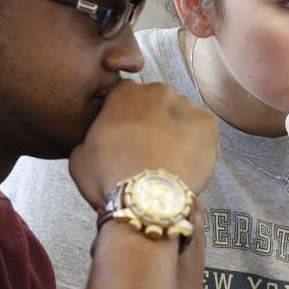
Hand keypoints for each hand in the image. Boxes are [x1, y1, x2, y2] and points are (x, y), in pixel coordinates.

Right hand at [68, 80, 219, 207]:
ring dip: (177, 132)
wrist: (145, 197)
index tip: (126, 138)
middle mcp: (157, 91)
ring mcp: (186, 105)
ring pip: (182, 116)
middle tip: (148, 152)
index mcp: (124, 93)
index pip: (126, 97)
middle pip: (157, 103)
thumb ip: (88, 139)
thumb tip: (92, 143)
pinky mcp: (208, 124)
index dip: (126, 119)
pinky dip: (198, 144)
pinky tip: (187, 163)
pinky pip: (204, 131)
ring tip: (169, 161)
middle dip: (154, 122)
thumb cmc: (109, 178)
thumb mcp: (79, 157)